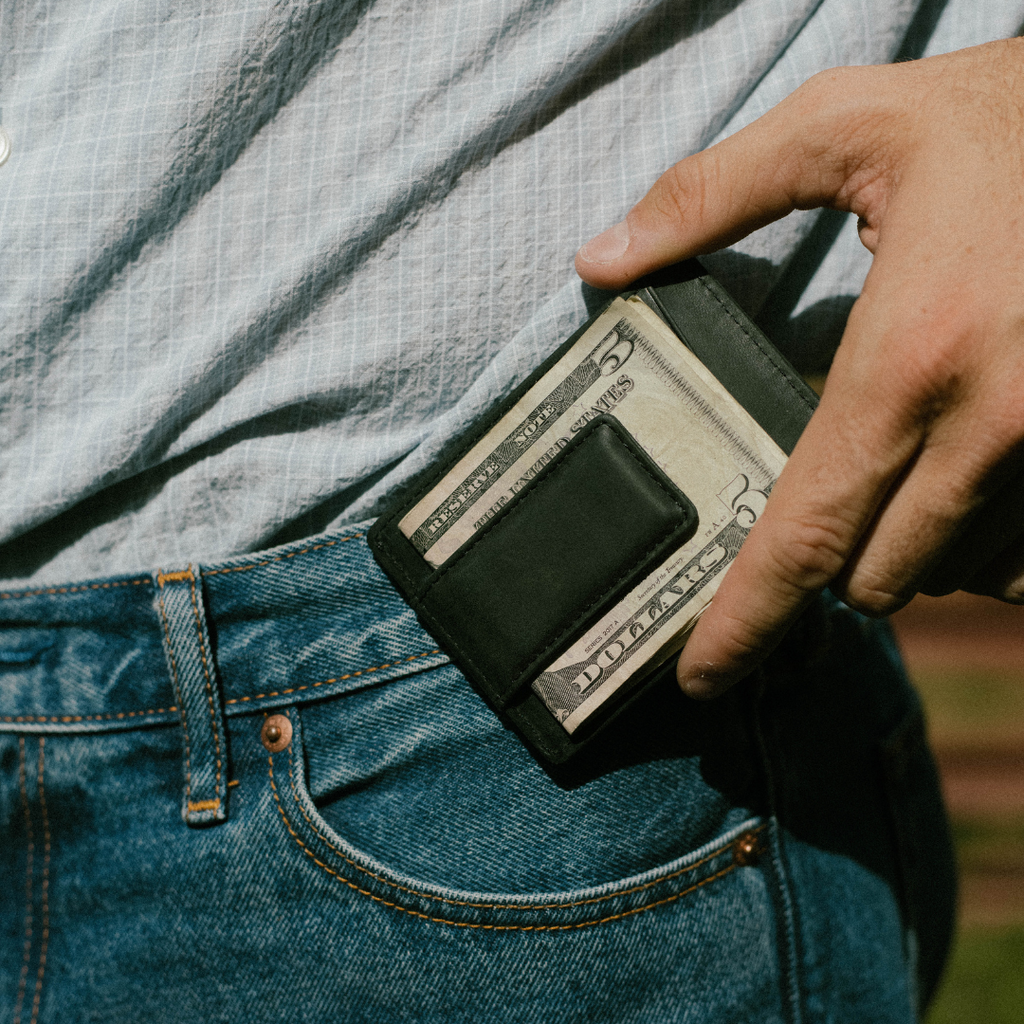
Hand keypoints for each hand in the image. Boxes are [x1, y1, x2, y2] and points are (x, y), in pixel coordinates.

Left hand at [575, 39, 1023, 697]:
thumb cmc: (1000, 116)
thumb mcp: (841, 124)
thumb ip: (707, 196)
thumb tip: (601, 258)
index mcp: (912, 354)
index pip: (804, 530)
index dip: (744, 618)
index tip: (702, 674)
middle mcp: (996, 422)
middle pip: (874, 574)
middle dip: (828, 561)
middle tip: (816, 494)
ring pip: (954, 574)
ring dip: (908, 548)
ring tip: (899, 467)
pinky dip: (981, 543)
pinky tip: (967, 479)